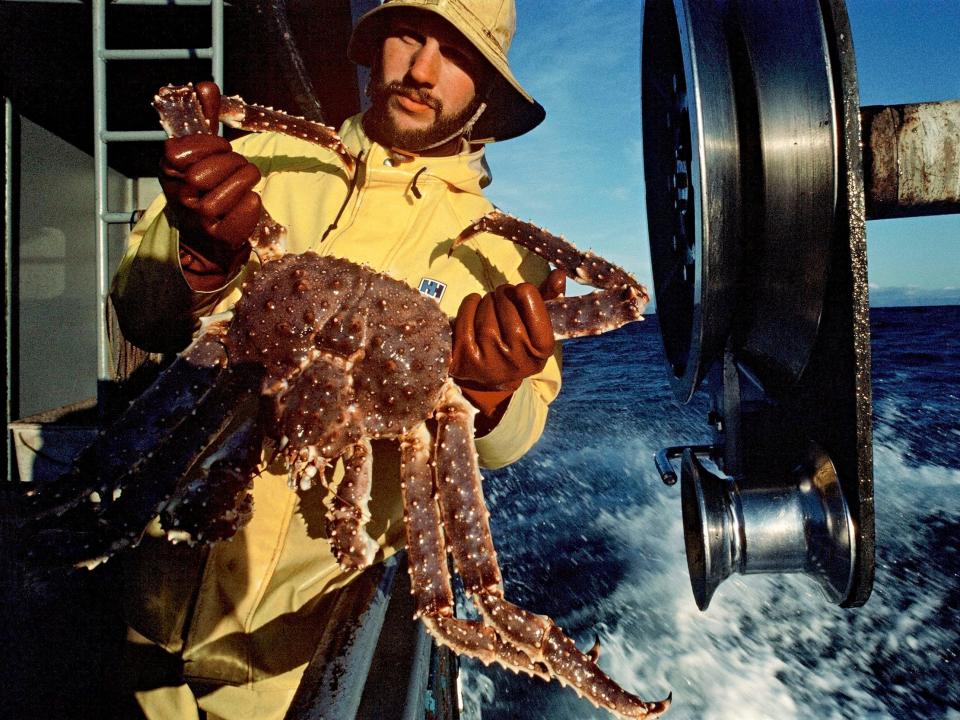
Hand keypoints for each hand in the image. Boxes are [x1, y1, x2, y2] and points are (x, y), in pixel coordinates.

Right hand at [159, 82, 260, 289]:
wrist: (205, 239)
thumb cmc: (204, 187)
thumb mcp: (199, 152)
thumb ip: (202, 118)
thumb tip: (205, 85)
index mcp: (168, 170)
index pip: (182, 150)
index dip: (209, 146)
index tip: (220, 149)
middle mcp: (179, 194)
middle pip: (212, 169)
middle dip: (233, 163)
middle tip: (237, 168)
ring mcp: (198, 217)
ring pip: (232, 189)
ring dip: (246, 181)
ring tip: (245, 183)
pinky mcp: (219, 236)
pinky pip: (246, 209)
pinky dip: (252, 204)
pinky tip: (247, 202)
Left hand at [451, 269, 565, 427]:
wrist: (491, 375)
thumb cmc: (517, 340)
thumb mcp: (536, 324)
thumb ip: (549, 298)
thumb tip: (559, 274)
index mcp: (542, 350)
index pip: (532, 304)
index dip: (524, 291)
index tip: (521, 291)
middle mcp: (518, 359)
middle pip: (506, 304)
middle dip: (502, 295)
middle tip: (502, 299)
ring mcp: (490, 361)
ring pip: (485, 310)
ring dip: (486, 300)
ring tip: (489, 308)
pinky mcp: (466, 360)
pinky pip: (466, 317)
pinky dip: (469, 304)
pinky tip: (474, 306)